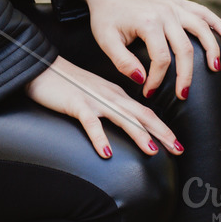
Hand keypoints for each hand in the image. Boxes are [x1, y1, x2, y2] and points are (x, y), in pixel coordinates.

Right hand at [24, 55, 180, 159]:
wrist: (41, 68)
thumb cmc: (66, 85)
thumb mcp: (94, 96)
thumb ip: (109, 109)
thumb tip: (124, 125)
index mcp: (116, 95)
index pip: (144, 113)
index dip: (162, 128)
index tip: (177, 143)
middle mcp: (110, 96)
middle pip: (141, 115)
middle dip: (162, 133)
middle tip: (179, 149)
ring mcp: (94, 100)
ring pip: (122, 118)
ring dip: (139, 135)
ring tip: (154, 151)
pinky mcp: (76, 104)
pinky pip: (90, 123)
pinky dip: (99, 138)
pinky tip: (107, 153)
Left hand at [81, 0, 220, 100]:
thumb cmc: (107, 18)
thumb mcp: (106, 41)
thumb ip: (122, 61)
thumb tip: (141, 78)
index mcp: (148, 22)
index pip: (161, 58)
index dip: (157, 79)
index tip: (149, 92)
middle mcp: (165, 12)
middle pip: (184, 47)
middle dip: (186, 75)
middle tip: (183, 95)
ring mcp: (174, 5)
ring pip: (201, 28)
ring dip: (211, 48)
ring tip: (214, 68)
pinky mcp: (178, 2)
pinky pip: (202, 11)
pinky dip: (216, 22)